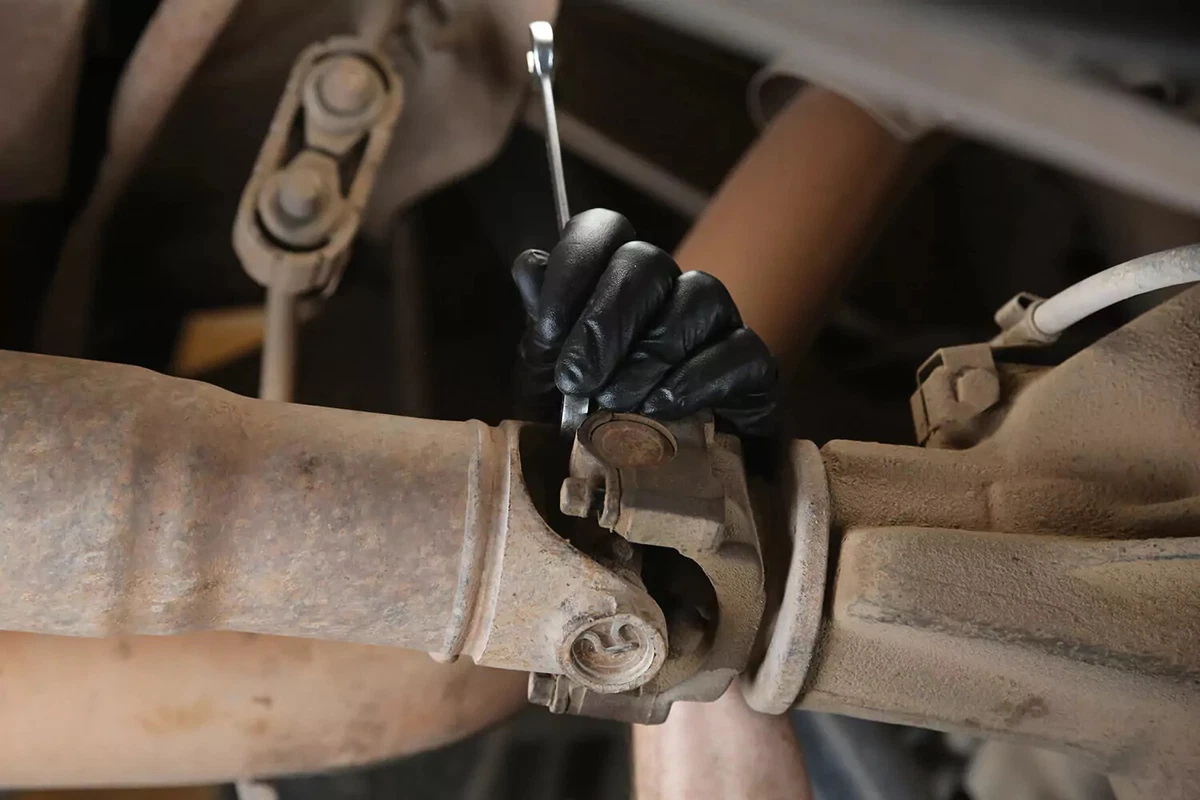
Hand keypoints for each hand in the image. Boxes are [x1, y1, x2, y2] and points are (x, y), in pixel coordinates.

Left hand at [512, 209, 776, 434]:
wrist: (643, 497)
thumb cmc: (590, 430)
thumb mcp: (547, 388)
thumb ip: (542, 331)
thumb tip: (531, 264)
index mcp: (616, 282)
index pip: (604, 229)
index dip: (573, 266)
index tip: (547, 330)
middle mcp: (669, 290)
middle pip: (646, 261)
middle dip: (605, 320)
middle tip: (577, 379)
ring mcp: (717, 324)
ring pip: (698, 296)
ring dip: (649, 353)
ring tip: (616, 402)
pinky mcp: (753, 367)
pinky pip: (738, 350)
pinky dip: (694, 379)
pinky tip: (659, 409)